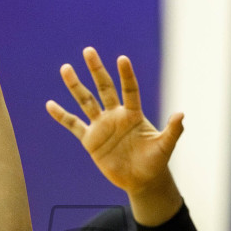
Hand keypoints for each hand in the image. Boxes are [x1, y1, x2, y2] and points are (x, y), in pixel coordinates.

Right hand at [46, 49, 183, 194]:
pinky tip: (50, 105)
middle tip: (88, 51)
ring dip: (75, 86)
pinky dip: (62, 116)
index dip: (126, 75)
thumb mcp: (165, 147)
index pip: (129, 89)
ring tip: (65, 68)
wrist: (141, 180)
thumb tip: (181, 114)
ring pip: (86, 101)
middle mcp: (116, 115)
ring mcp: (101, 126)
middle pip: (104, 88)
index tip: (122, 59)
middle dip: (97, 70)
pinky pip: (73, 125)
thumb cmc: (155, 162)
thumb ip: (173, 131)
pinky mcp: (90, 140)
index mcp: (133, 114)